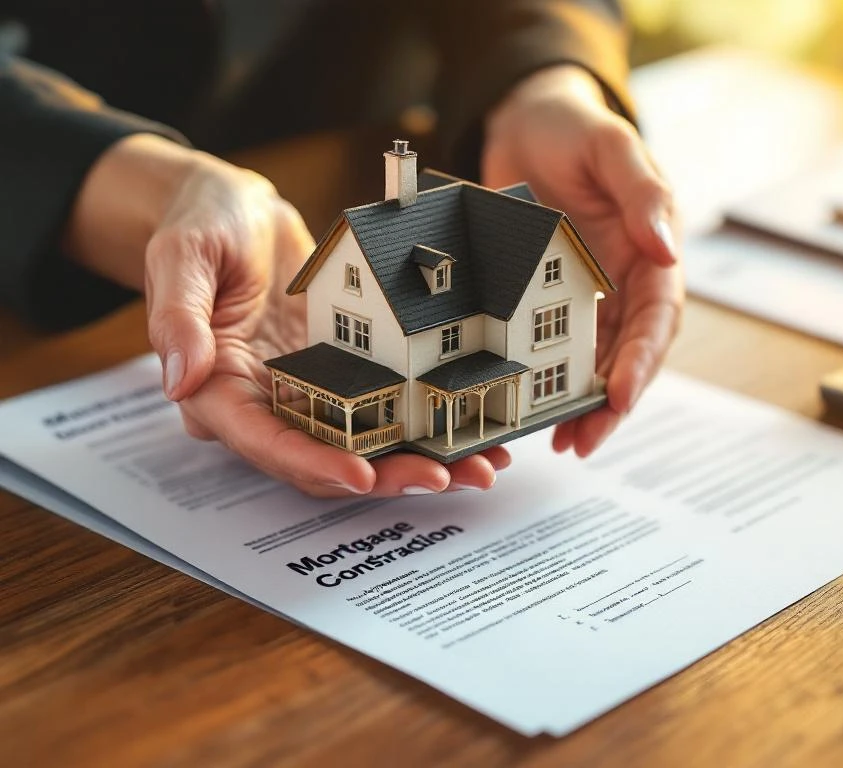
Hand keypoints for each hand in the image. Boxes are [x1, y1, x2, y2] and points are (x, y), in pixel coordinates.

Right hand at [66, 135, 508, 495]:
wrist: (240, 212)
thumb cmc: (205, 227)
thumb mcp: (183, 255)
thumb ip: (178, 317)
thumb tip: (180, 379)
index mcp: (218, 388)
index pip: (263, 441)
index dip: (313, 462)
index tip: (361, 475)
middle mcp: (264, 404)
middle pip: (322, 458)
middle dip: (381, 475)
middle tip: (441, 476)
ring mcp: (305, 393)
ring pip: (360, 445)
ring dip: (414, 462)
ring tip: (475, 468)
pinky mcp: (340, 377)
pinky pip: (382, 410)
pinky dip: (423, 425)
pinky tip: (471, 432)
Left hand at [482, 66, 684, 456]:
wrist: (526, 122)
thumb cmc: (576, 129)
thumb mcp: (611, 147)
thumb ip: (642, 192)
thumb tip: (667, 248)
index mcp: (653, 251)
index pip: (657, 317)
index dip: (642, 360)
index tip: (619, 395)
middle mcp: (628, 280)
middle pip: (630, 353)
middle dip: (611, 402)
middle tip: (584, 441)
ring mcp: (592, 292)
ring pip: (596, 361)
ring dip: (583, 405)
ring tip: (562, 443)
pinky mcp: (554, 297)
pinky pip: (558, 347)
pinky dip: (550, 380)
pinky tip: (534, 410)